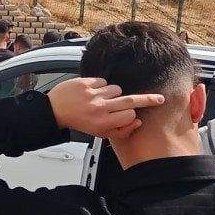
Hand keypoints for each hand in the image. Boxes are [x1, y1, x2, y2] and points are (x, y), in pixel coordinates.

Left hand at [48, 77, 164, 140]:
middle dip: (148, 99)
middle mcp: (99, 109)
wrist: (55, 110)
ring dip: (113, 93)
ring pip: (116, 89)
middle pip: (130, 101)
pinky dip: (100, 86)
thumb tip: (138, 122)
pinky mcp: (85, 83)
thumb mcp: (99, 133)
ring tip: (100, 99)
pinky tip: (91, 92)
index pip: (130, 115)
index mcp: (103, 123)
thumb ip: (120, 130)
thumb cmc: (80, 122)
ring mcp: (92, 95)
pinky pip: (103, 81)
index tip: (129, 114)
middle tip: (159, 98)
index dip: (131, 114)